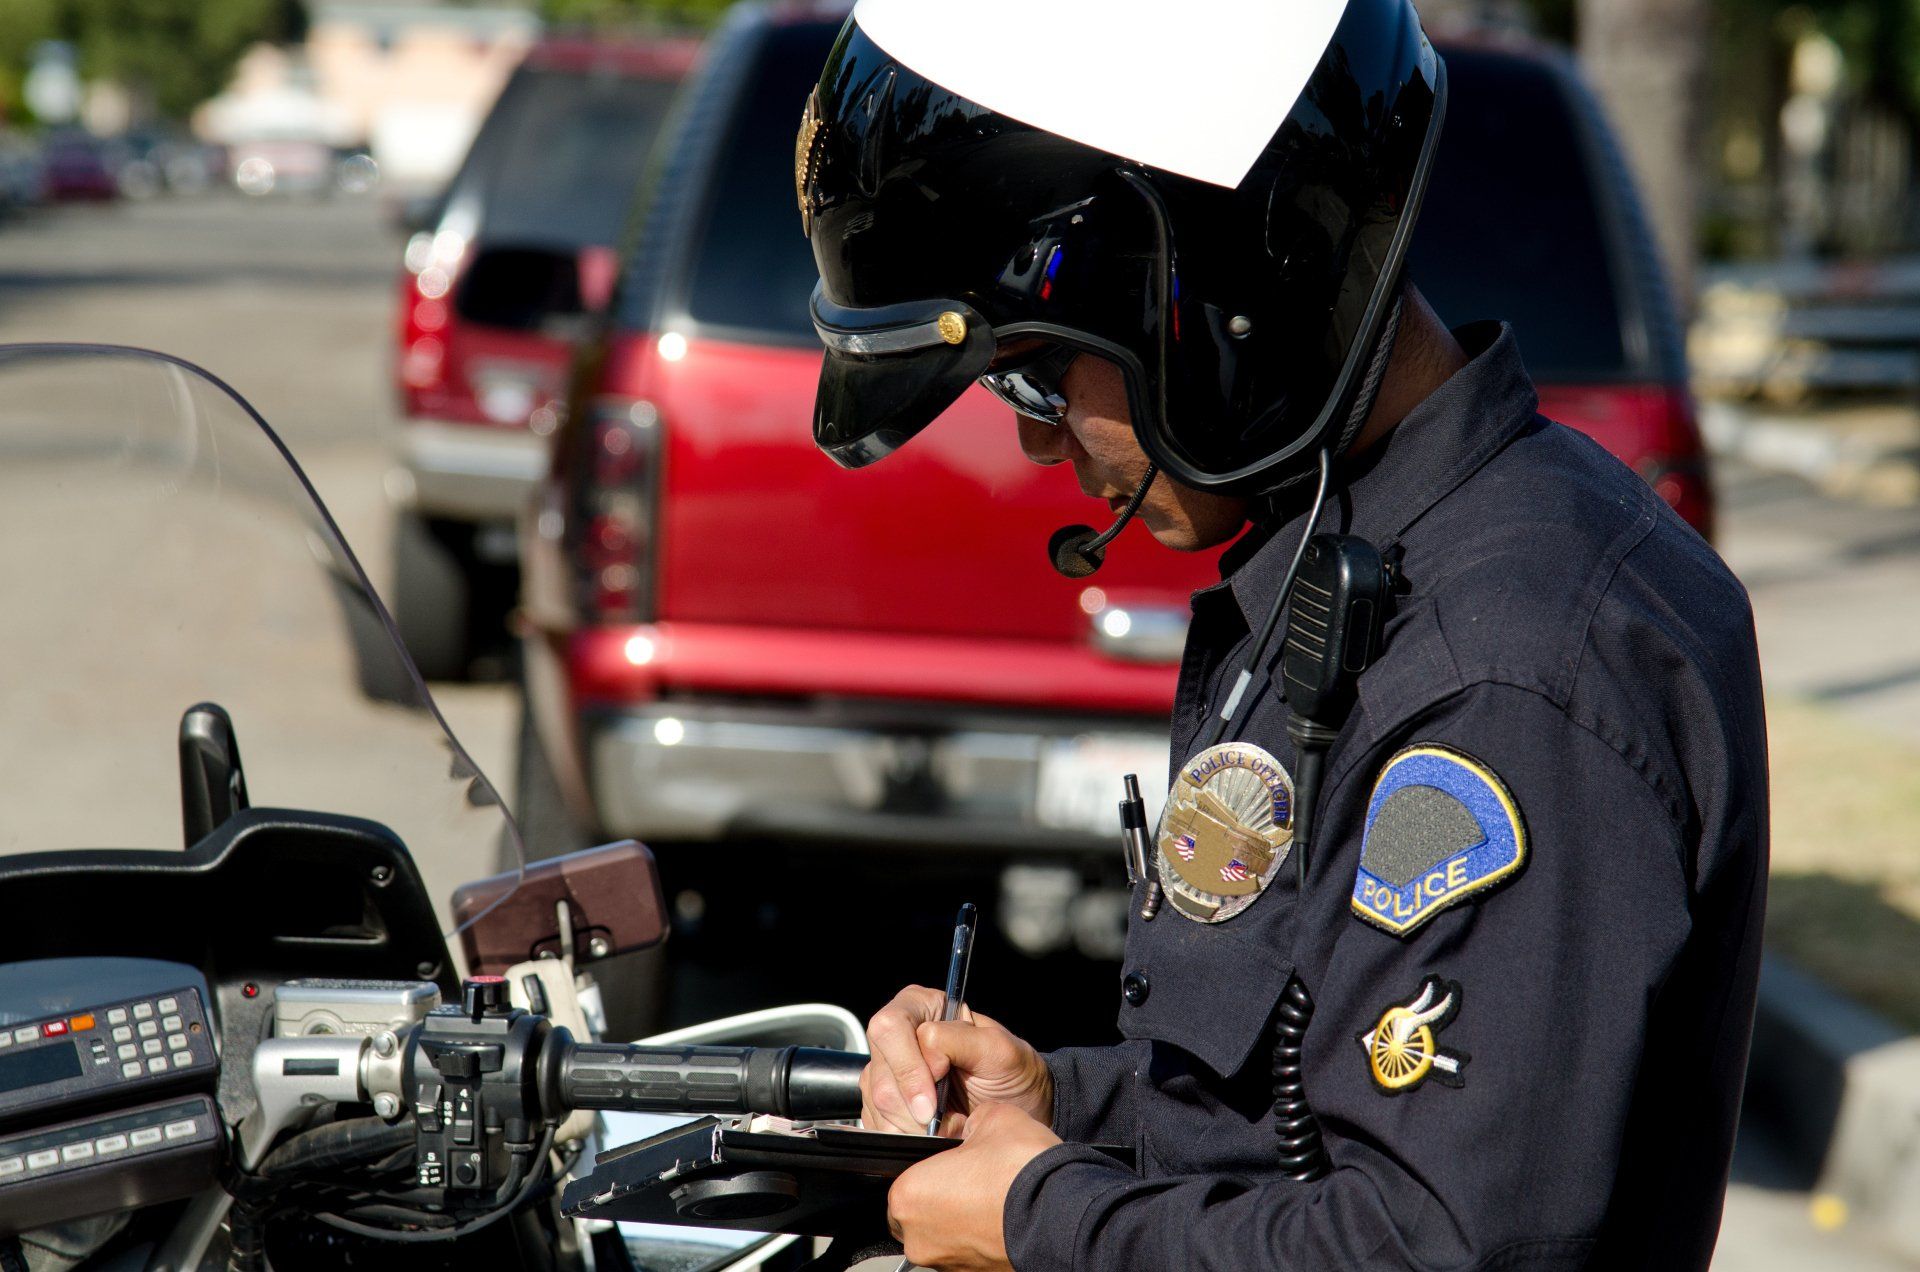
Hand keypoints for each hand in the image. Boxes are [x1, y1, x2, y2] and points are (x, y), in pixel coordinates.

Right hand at [861, 985, 1052, 1135]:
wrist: (1020, 1112)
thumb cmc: (1013, 1074)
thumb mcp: (998, 1049)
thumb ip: (958, 1039)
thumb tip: (925, 1048)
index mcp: (922, 1007)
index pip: (890, 1028)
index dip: (908, 1068)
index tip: (932, 1104)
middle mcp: (898, 1035)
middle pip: (877, 1074)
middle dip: (911, 1107)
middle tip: (946, 1121)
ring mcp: (887, 1072)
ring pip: (876, 1105)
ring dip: (912, 1126)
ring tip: (946, 1124)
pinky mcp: (883, 1105)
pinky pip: (879, 1126)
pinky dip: (907, 1137)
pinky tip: (932, 1133)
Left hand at [888, 1102, 1060, 1270]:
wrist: (1062, 1213)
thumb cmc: (1020, 1170)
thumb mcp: (991, 1117)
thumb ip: (970, 1121)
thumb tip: (972, 1125)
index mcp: (909, 1196)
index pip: (902, 1179)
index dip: (929, 1166)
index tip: (950, 1160)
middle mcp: (919, 1238)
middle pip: (917, 1213)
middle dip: (940, 1197)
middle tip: (972, 1179)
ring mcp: (947, 1264)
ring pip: (942, 1236)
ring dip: (960, 1219)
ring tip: (992, 1196)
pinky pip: (967, 1251)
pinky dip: (979, 1236)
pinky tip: (1002, 1216)